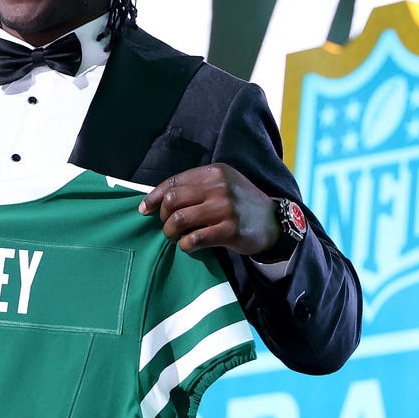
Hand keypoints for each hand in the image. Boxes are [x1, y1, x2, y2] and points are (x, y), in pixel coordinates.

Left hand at [138, 164, 283, 259]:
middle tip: (167, 226)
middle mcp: (219, 186)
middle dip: (163, 217)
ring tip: (174, 237)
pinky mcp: (230, 230)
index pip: (173, 182)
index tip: (145, 209)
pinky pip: (194, 239)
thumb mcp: (222, 184)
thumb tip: (159, 199)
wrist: (274, 222)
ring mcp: (225, 208)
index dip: (154, 197)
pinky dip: (185, 245)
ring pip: (179, 220)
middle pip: (172, 201)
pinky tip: (188, 246)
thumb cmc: (240, 203)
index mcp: (214, 172)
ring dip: (170, 232)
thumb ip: (196, 186)